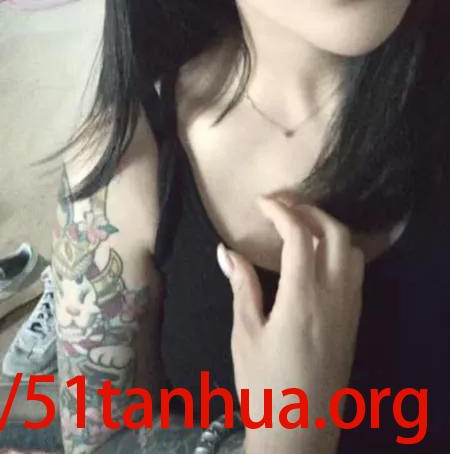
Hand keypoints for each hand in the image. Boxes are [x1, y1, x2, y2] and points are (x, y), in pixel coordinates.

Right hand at [217, 196, 364, 453]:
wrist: (300, 435)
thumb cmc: (264, 386)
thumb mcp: (245, 335)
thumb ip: (242, 287)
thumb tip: (226, 250)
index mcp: (303, 299)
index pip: (300, 236)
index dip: (281, 211)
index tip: (261, 202)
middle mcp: (334, 297)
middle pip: (336, 233)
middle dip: (310, 211)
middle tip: (281, 207)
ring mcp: (349, 309)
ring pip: (352, 251)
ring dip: (328, 229)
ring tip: (299, 227)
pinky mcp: (354, 322)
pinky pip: (356, 272)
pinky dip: (339, 251)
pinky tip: (315, 258)